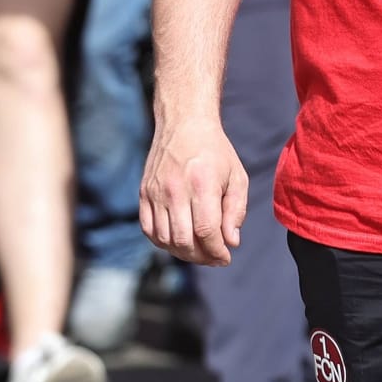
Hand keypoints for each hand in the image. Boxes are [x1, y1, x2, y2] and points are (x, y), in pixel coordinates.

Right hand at [139, 118, 248, 266]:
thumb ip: (236, 211)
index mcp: (202, 185)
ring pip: (163, 238)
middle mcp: (175, 190)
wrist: (184, 124)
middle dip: (201, 257)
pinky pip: (147, 228)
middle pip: (183, 240)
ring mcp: (156, 191)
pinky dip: (161, 241)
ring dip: (181, 252)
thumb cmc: (215, 152)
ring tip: (196, 250)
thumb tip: (230, 242)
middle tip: (213, 257)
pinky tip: (177, 240)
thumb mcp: (237, 177)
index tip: (226, 257)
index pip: (206, 231)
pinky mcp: (144, 192)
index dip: (217, 252)